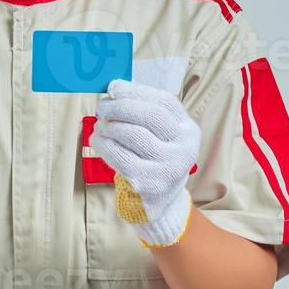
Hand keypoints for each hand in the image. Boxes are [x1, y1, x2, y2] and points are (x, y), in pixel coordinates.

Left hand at [89, 78, 200, 247]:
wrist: (158, 201)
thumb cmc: (153, 158)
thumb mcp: (160, 135)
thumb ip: (144, 110)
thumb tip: (115, 86)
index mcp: (189, 130)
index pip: (164, 102)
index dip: (135, 91)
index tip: (113, 88)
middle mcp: (185, 148)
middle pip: (149, 115)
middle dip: (120, 106)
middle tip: (102, 107)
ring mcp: (169, 167)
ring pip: (131, 134)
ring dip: (108, 126)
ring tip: (100, 126)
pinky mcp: (149, 183)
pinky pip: (119, 156)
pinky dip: (103, 144)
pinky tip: (98, 140)